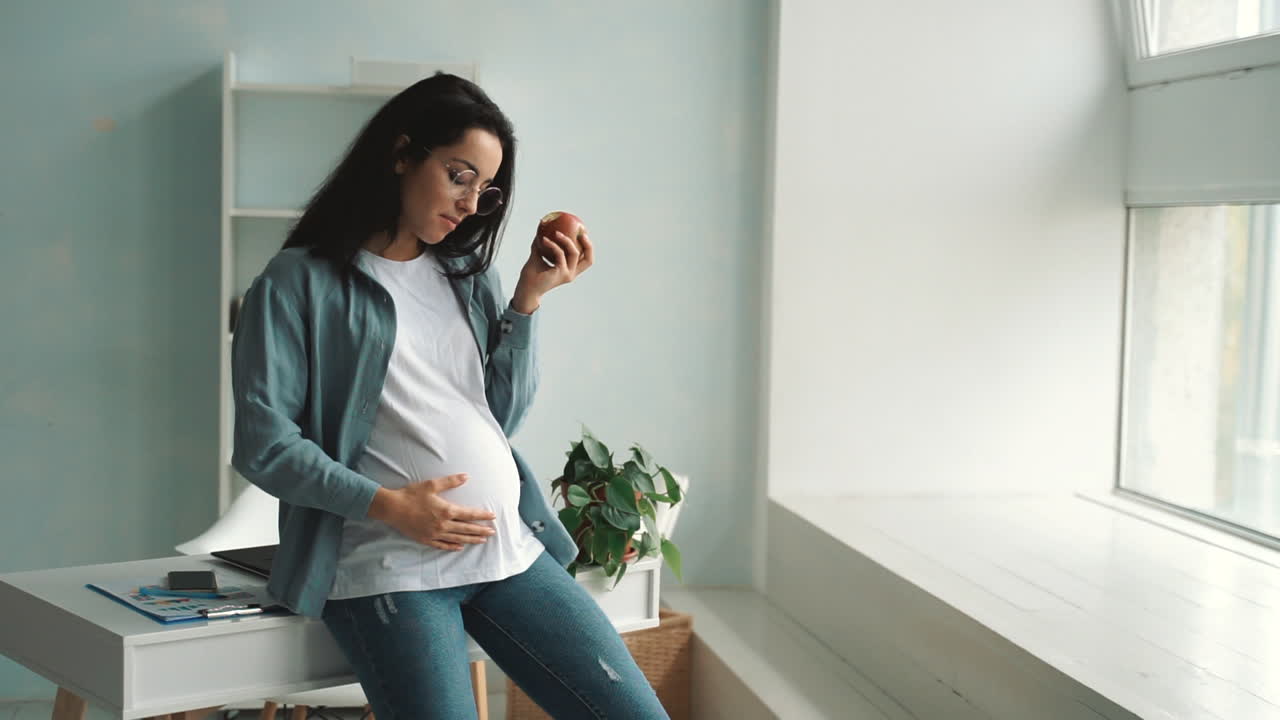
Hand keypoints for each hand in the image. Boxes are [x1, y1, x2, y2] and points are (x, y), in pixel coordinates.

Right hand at [368, 474, 495, 551]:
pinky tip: (460, 547)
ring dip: (471, 539)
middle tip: (492, 532)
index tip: (493, 517)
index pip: (469, 514)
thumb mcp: (431, 485)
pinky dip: (452, 547)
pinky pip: (442, 545)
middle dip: (481, 530)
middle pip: (466, 528)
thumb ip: (450, 481)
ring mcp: (435, 534)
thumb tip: (466, 476)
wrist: (392, 508)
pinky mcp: (426, 539)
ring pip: (457, 539)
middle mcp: (443, 525)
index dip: (482, 515)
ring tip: (482, 541)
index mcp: (446, 510)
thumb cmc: (411, 495)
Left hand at [512, 229, 594, 312]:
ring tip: (556, 232)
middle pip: (588, 259)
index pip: (585, 259)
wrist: (526, 289)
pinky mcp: (561, 273)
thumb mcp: (537, 256)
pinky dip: (552, 245)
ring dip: (566, 240)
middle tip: (581, 231)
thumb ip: (540, 245)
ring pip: (574, 253)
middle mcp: (571, 273)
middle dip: (588, 244)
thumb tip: (540, 231)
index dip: (587, 247)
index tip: (580, 233)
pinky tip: (543, 239)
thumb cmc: (531, 275)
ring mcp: (567, 274)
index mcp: (569, 270)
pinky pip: (560, 254)